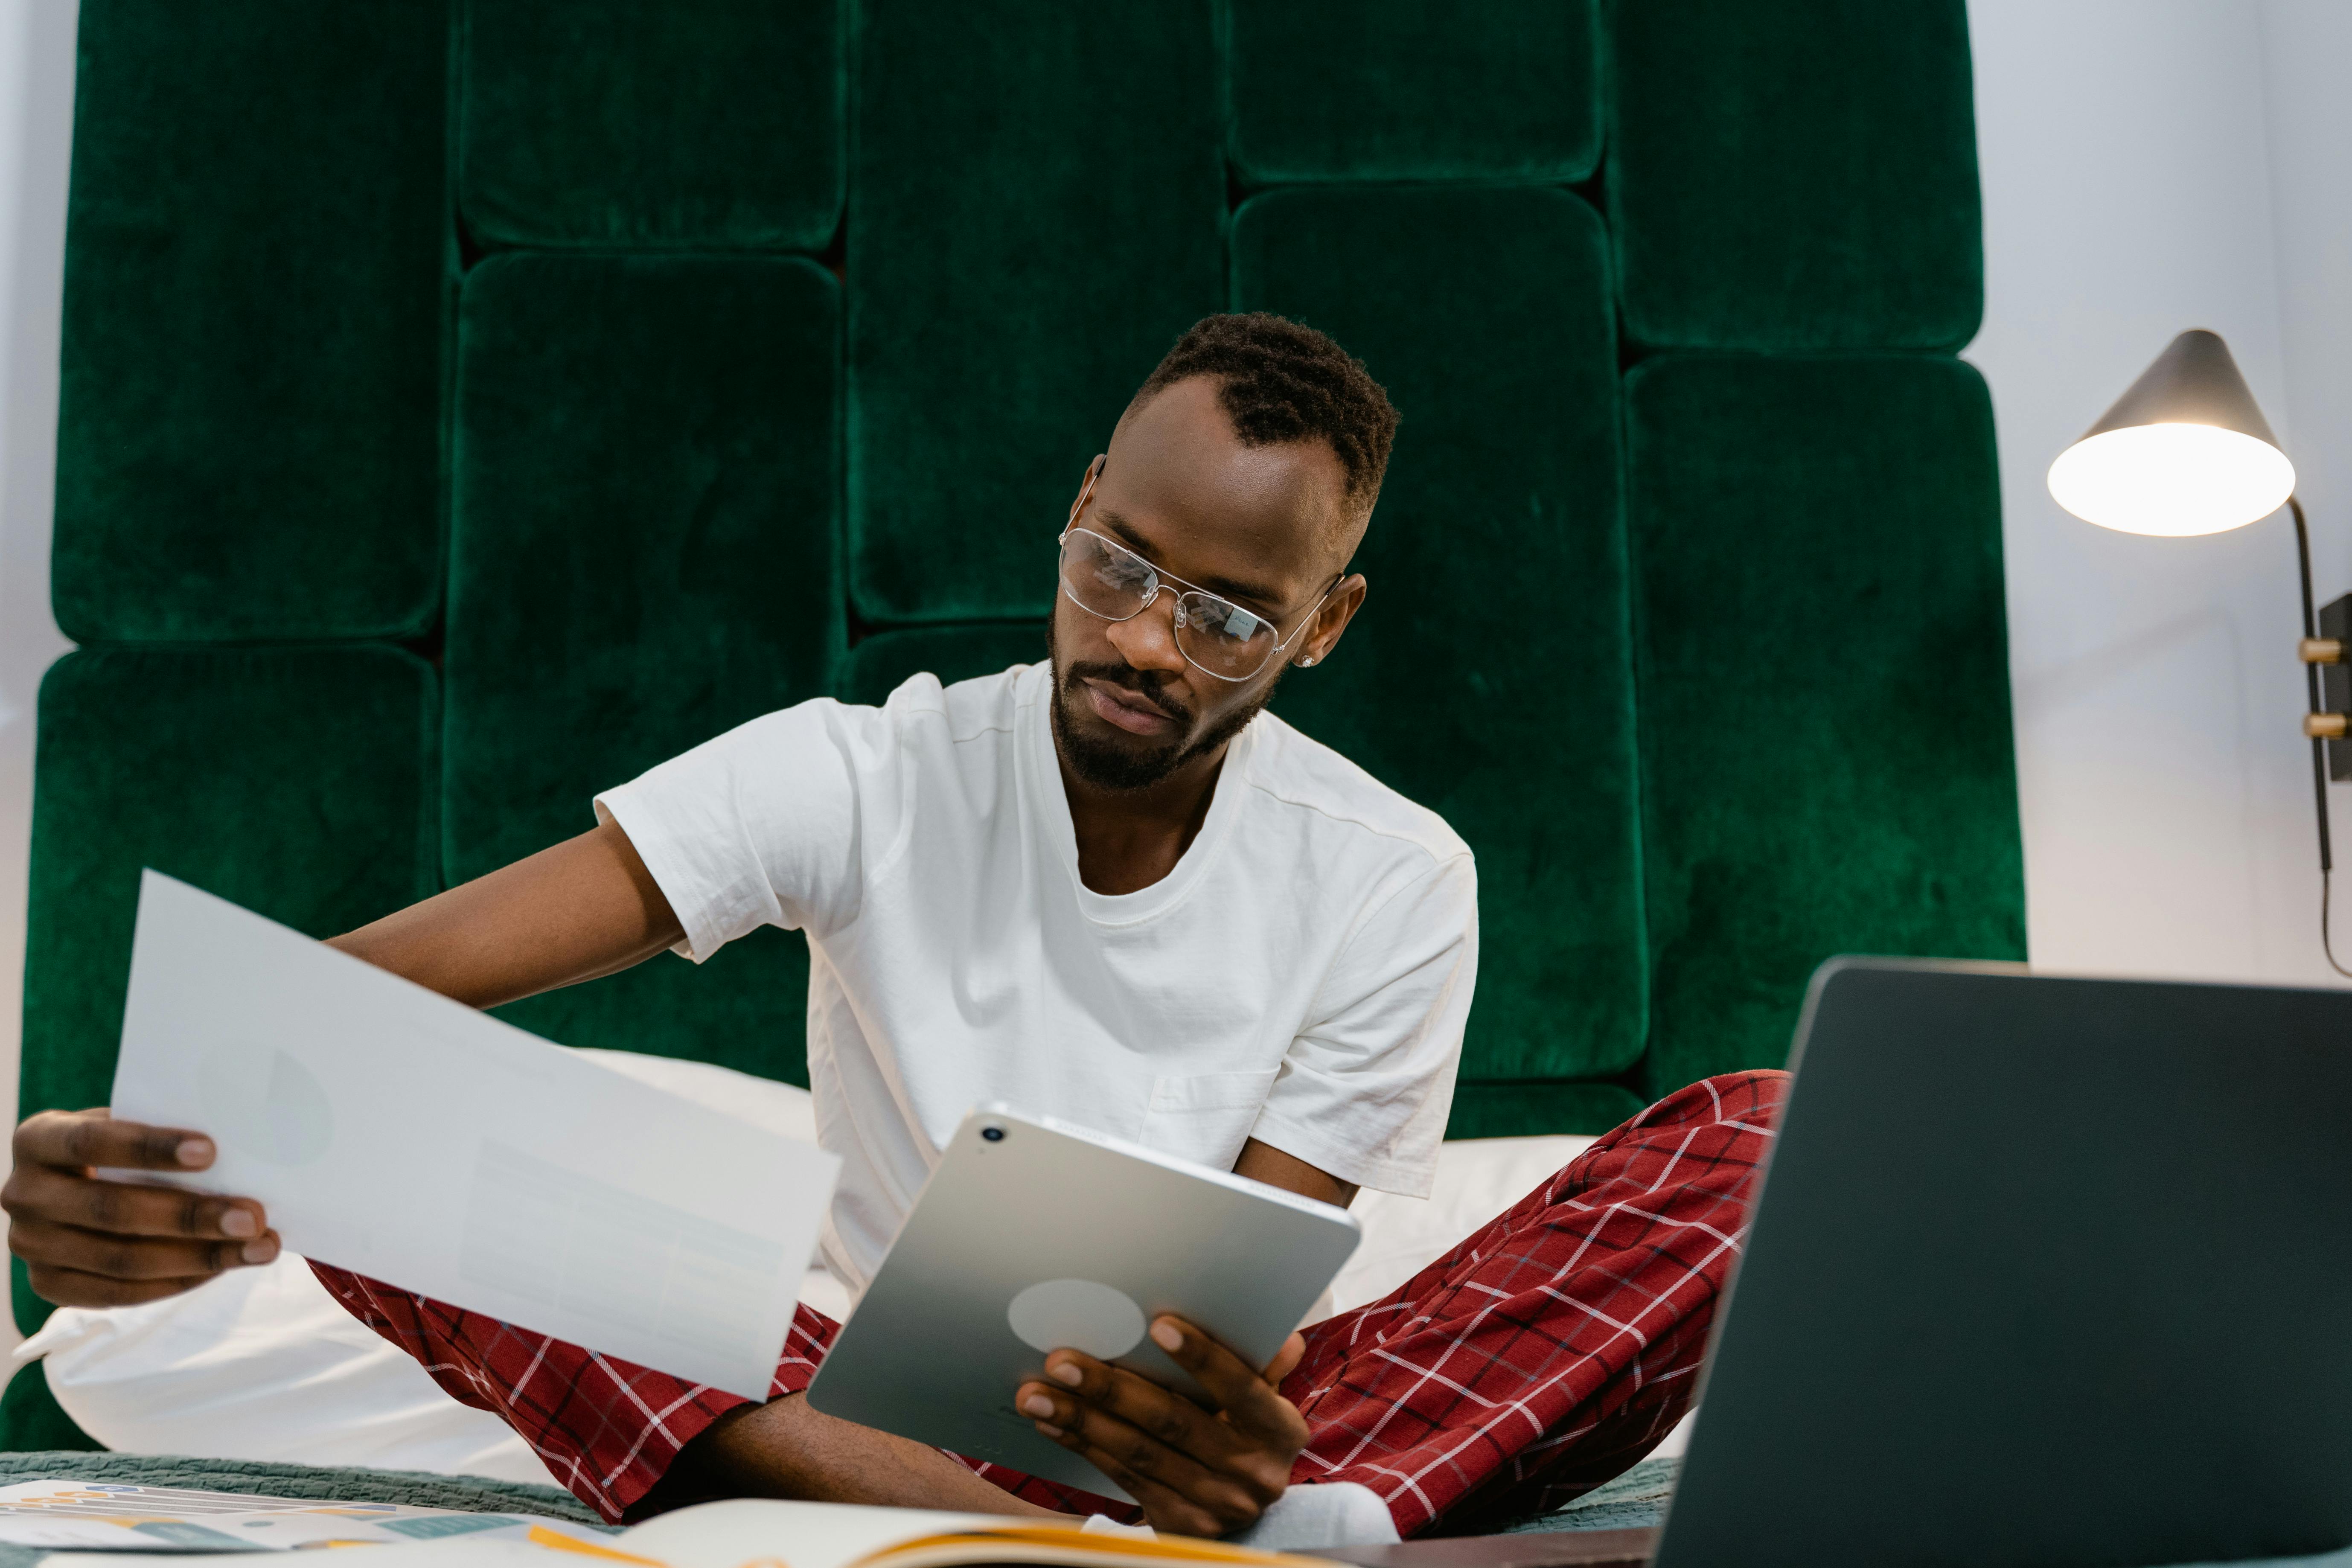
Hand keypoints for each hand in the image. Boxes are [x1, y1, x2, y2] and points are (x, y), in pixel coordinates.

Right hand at [4, 1109, 278, 1306]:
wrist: (69, 1184)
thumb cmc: (116, 1146)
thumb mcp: (125, 1125)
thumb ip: (161, 1131)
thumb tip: (240, 1147)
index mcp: (37, 1140)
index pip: (92, 1141)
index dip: (149, 1147)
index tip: (211, 1150)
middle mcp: (24, 1193)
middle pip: (113, 1211)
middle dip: (191, 1217)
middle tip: (254, 1217)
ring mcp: (30, 1245)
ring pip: (122, 1261)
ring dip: (199, 1258)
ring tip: (259, 1248)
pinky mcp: (48, 1284)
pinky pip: (119, 1293)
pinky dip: (178, 1282)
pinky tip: (224, 1267)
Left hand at [1016, 1316, 1310, 1537]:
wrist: (1244, 1511)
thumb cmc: (1247, 1431)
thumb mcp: (1265, 1400)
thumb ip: (1263, 1366)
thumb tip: (1278, 1335)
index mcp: (1279, 1431)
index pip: (1240, 1388)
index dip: (1202, 1357)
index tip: (1158, 1325)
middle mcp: (1251, 1473)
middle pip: (1173, 1422)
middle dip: (1111, 1388)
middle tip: (1062, 1360)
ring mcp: (1213, 1503)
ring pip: (1137, 1453)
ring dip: (1081, 1419)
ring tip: (1035, 1392)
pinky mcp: (1178, 1522)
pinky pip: (1123, 1477)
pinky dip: (1083, 1446)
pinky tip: (1052, 1422)